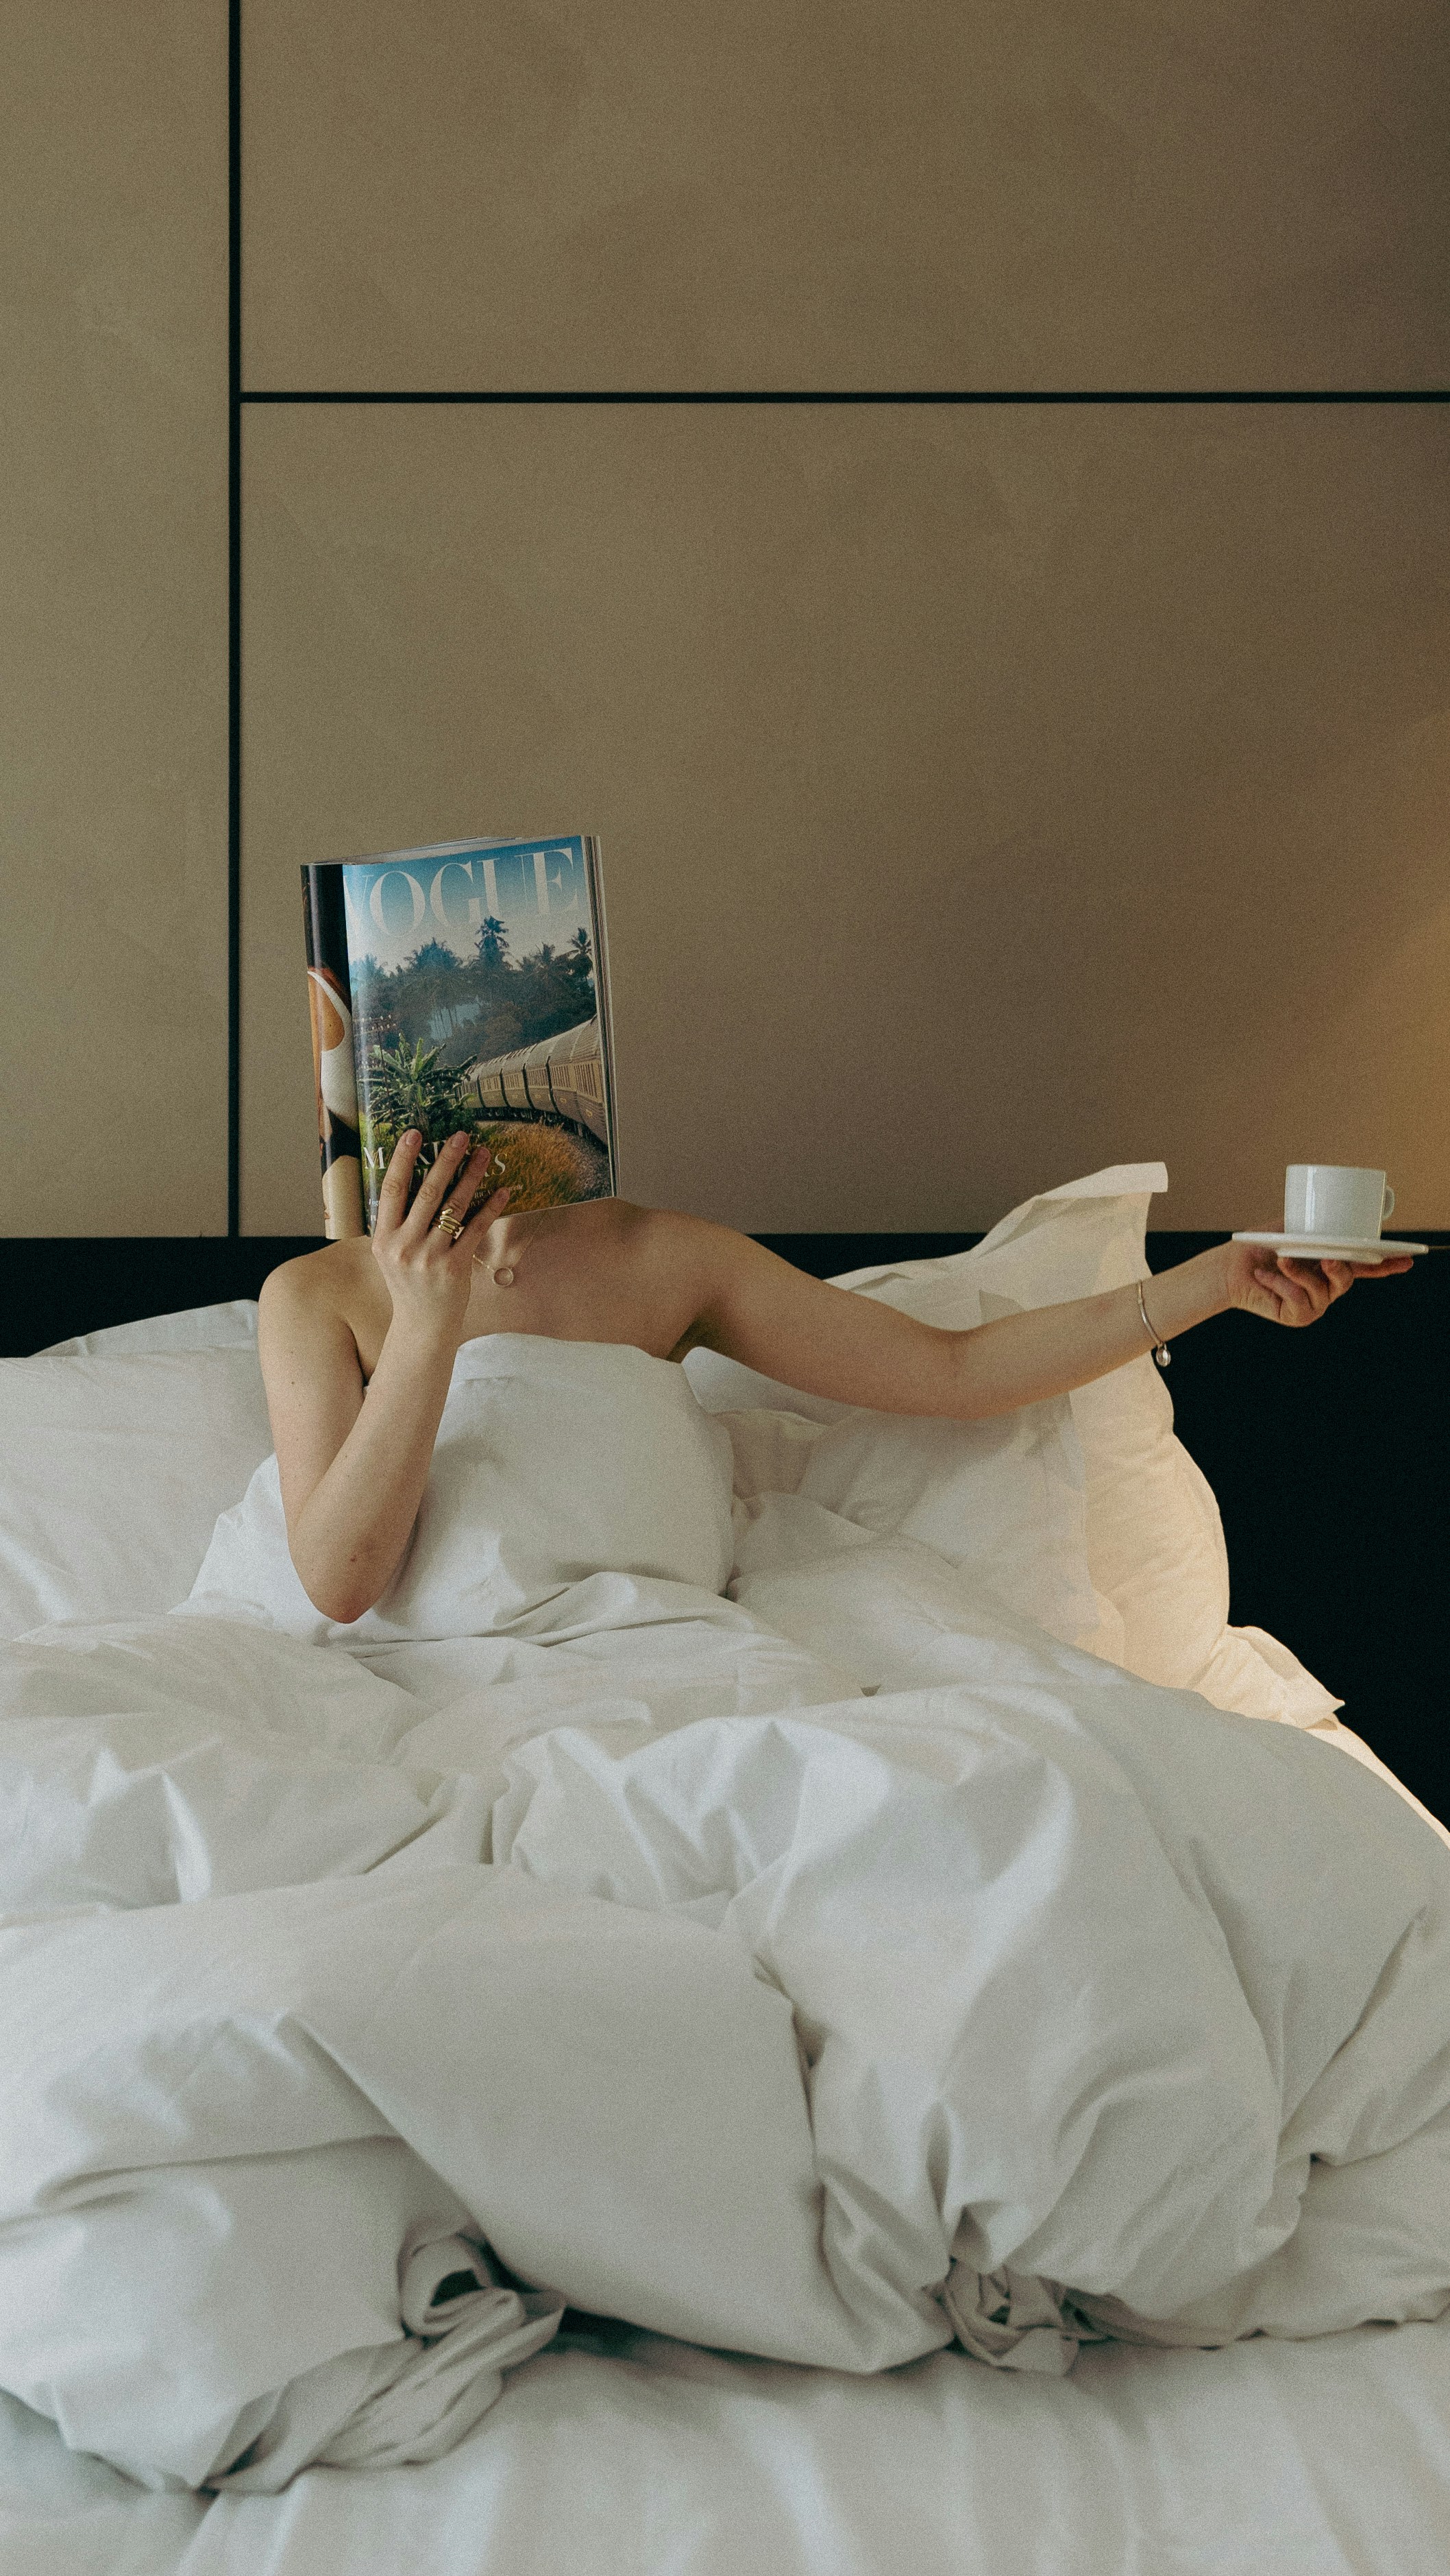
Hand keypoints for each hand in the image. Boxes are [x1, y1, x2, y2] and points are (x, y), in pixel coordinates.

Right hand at [370, 1130, 508, 1342]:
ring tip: (484, 1154)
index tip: (414, 1133)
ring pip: (454, 1208)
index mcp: (383, 1238)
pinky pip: (475, 1230)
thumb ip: (396, 1222)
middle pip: (427, 1192)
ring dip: (472, 1177)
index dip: (402, 1159)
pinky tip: (502, 1190)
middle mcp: (404, 1246)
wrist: (422, 1325)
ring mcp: (429, 1258)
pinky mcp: (454, 1268)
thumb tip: (410, 1178)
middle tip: (461, 1135)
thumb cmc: (408, 1283)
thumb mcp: (390, 1253)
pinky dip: (490, 1208)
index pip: (392, 1189)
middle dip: (446, 1160)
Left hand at [1221, 1239, 1413, 1328]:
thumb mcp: (1289, 1229)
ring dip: (1300, 1272)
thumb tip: (1334, 1219)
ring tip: (1280, 1259)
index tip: (1407, 1259)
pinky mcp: (1298, 1317)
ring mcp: (1314, 1304)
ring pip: (1324, 1290)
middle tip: (1326, 1257)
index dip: (1386, 1265)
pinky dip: (1281, 1283)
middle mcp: (1326, 1286)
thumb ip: (1312, 1228)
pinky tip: (1265, 1276)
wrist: (1230, 1268)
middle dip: (1339, 1267)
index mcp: (1328, 1265)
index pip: (1363, 1267)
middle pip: (1347, 1279)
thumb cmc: (1259, 1247)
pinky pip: (1299, 1300)